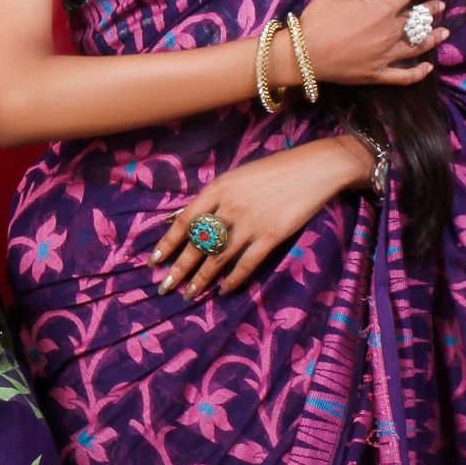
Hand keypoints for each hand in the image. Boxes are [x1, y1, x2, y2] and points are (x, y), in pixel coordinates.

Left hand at [149, 142, 365, 297]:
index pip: (185, 221)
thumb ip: (208, 199)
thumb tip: (177, 217)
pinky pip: (247, 263)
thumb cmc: (270, 171)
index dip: (167, 243)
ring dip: (201, 279)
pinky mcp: (272, 236)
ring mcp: (251, 223)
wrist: (312, 169)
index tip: (153, 260)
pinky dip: (233, 279)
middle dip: (179, 268)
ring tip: (188, 294)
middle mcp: (230, 207)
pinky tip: (222, 290)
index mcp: (217, 189)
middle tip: (164, 287)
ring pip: (219, 258)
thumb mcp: (234, 177)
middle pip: (198, 244)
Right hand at [296, 0, 450, 87]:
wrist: (303, 54)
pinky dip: (419, 72)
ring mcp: (387, 56)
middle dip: (431, 10)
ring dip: (433, 38)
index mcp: (382, 9)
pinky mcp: (378, 74)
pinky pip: (405, 76)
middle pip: (418, 19)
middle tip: (440, 6)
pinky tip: (428, 67)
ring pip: (418, 46)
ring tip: (444, 33)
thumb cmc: (319, 18)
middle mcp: (391, 32)